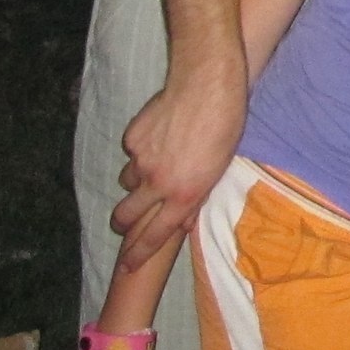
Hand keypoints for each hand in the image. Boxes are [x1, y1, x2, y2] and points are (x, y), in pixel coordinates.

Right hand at [110, 63, 244, 269]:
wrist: (207, 83)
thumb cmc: (225, 124)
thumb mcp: (220, 168)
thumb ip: (197, 198)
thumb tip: (182, 224)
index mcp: (185, 193)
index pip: (155, 235)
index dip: (138, 254)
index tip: (127, 266)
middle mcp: (159, 182)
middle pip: (126, 216)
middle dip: (124, 223)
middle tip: (125, 222)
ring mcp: (142, 160)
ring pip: (128, 182)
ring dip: (137, 181)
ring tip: (158, 163)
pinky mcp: (132, 138)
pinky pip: (131, 153)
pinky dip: (141, 151)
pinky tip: (159, 135)